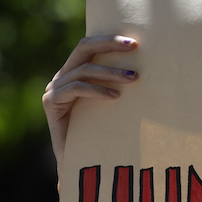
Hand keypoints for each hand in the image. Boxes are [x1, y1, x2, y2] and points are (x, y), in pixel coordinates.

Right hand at [42, 35, 138, 169]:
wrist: (77, 161)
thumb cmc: (100, 134)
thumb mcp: (113, 107)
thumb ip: (121, 88)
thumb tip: (150, 75)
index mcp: (75, 72)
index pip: (90, 46)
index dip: (110, 40)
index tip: (135, 42)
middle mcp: (63, 76)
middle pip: (84, 48)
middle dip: (109, 43)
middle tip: (134, 46)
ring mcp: (54, 89)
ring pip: (84, 69)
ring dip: (111, 72)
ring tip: (134, 78)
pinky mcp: (51, 103)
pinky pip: (76, 88)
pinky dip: (97, 90)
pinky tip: (115, 96)